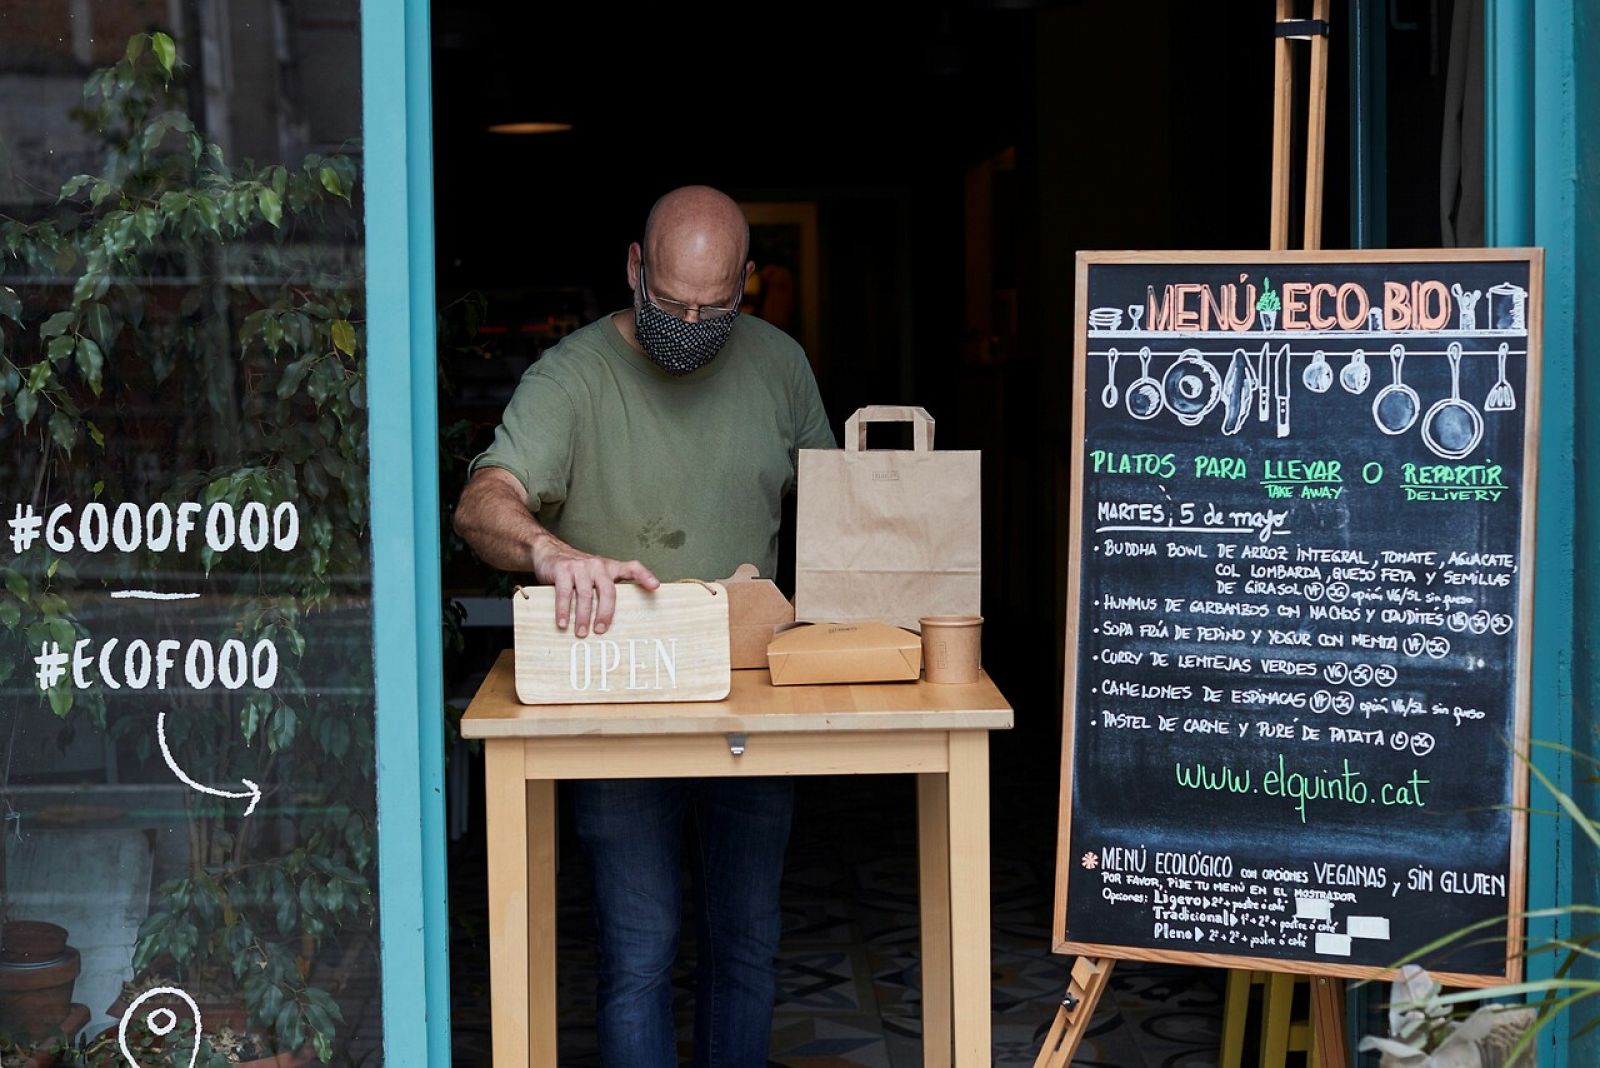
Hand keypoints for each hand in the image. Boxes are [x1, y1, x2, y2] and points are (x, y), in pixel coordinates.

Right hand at [531, 536, 659, 636]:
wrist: (550, 551)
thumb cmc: (578, 571)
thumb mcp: (596, 576)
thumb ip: (607, 590)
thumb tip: (618, 621)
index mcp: (610, 567)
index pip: (632, 567)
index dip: (645, 576)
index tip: (655, 587)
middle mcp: (598, 565)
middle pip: (608, 590)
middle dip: (605, 613)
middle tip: (601, 630)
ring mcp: (580, 567)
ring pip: (586, 594)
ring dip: (583, 616)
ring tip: (582, 633)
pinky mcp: (562, 569)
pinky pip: (565, 593)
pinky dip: (564, 610)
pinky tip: (563, 623)